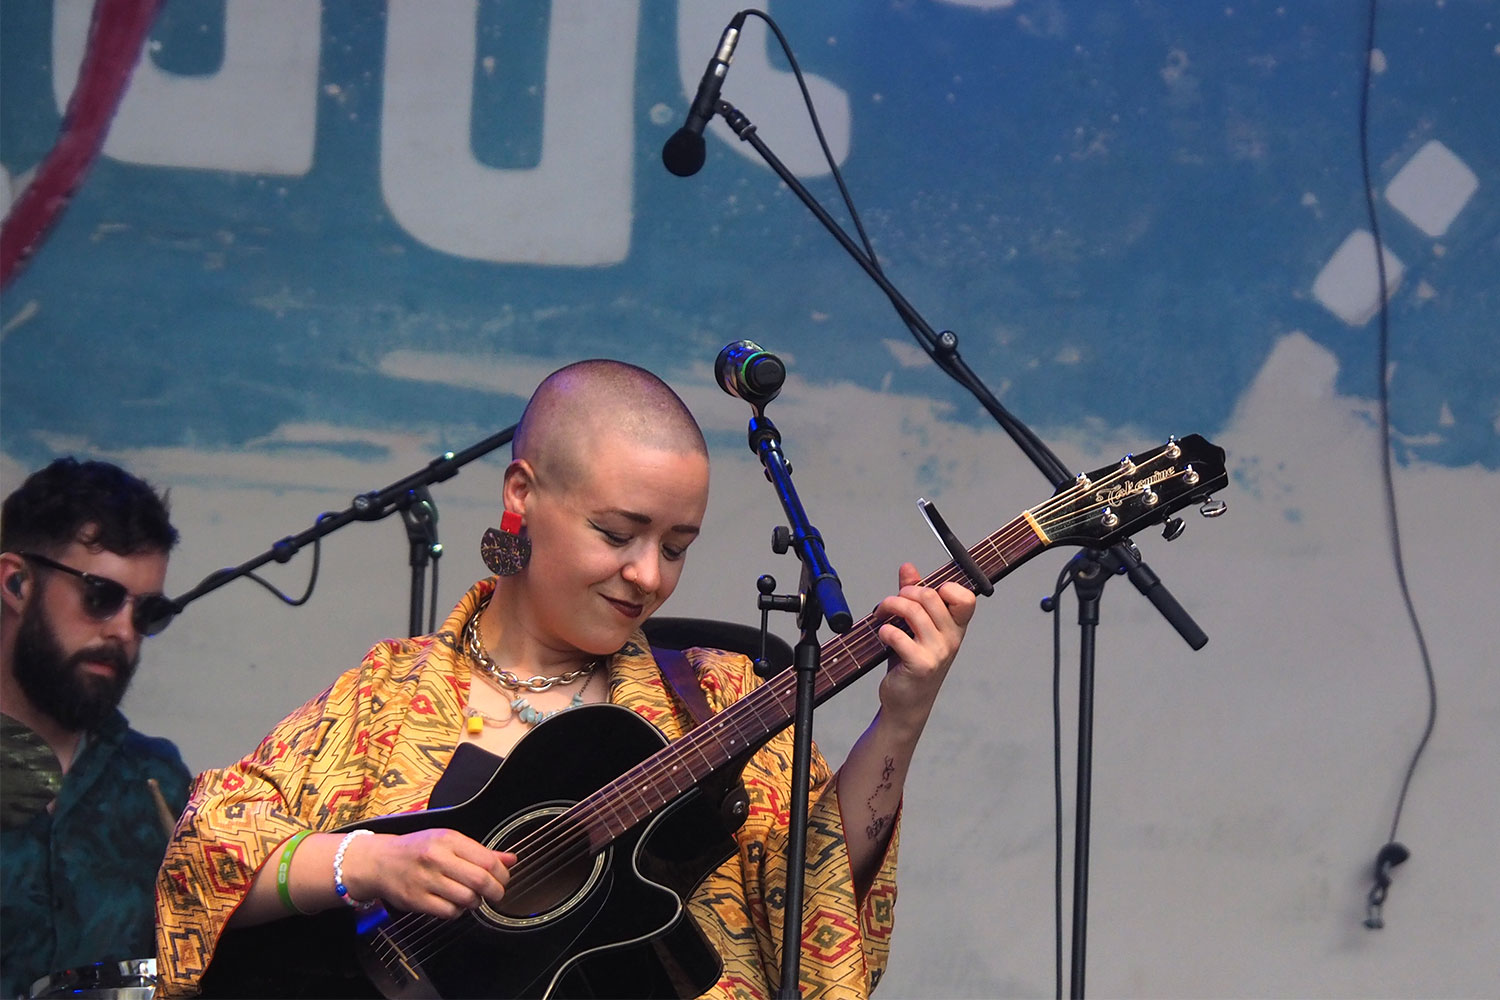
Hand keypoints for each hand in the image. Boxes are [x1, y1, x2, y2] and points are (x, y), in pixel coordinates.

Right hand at [344, 828, 515, 918]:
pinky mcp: (417, 900)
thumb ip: (481, 851)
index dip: (502, 874)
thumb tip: (511, 859)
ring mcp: (426, 880)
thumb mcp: (449, 841)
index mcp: (448, 840)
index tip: (504, 878)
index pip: (488, 860)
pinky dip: (458, 912)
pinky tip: (454, 904)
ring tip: (473, 898)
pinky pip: (449, 912)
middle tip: (496, 893)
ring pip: (467, 899)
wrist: (379, 862)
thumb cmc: (417, 849)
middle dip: (495, 891)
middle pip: (480, 881)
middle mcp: (437, 858)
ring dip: (476, 902)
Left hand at [874, 562, 975, 734]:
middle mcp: (952, 639)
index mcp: (956, 627)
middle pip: (931, 596)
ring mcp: (937, 652)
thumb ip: (914, 596)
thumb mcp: (916, 627)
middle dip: (904, 593)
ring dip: (889, 606)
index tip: (923, 594)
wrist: (906, 702)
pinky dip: (885, 630)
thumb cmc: (911, 661)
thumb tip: (908, 567)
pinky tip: (883, 635)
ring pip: (913, 611)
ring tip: (881, 615)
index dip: (946, 587)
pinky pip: (898, 635)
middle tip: (891, 603)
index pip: (966, 598)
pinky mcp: (920, 665)